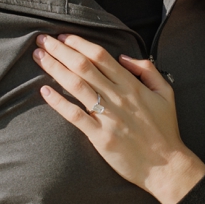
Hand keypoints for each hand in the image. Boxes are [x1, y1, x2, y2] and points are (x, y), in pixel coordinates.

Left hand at [33, 33, 204, 203]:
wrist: (166, 167)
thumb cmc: (165, 130)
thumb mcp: (166, 93)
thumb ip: (147, 70)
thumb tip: (123, 57)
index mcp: (132, 85)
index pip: (101, 57)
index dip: (79, 43)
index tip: (63, 36)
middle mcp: (118, 98)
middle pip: (83, 66)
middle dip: (60, 50)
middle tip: (42, 40)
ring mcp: (108, 117)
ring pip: (76, 86)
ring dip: (54, 69)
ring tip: (38, 57)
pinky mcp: (100, 137)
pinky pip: (75, 116)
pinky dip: (58, 102)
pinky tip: (44, 91)